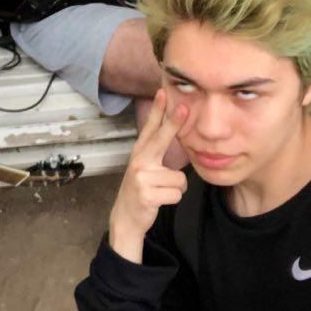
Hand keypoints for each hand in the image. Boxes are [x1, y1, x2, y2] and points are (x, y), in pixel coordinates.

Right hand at [109, 90, 188, 262]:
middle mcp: (139, 162)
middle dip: (173, 123)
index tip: (163, 93)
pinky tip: (159, 201)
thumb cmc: (142, 189)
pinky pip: (177, 193)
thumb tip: (171, 131)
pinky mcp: (147, 194)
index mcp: (140, 153)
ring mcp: (142, 178)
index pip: (150, 128)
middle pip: (161, 139)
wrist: (126, 218)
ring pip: (179, 179)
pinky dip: (173, 199)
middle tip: (183, 107)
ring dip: (175, 188)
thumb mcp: (145, 168)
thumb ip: (155, 152)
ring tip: (161, 192)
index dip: (157, 110)